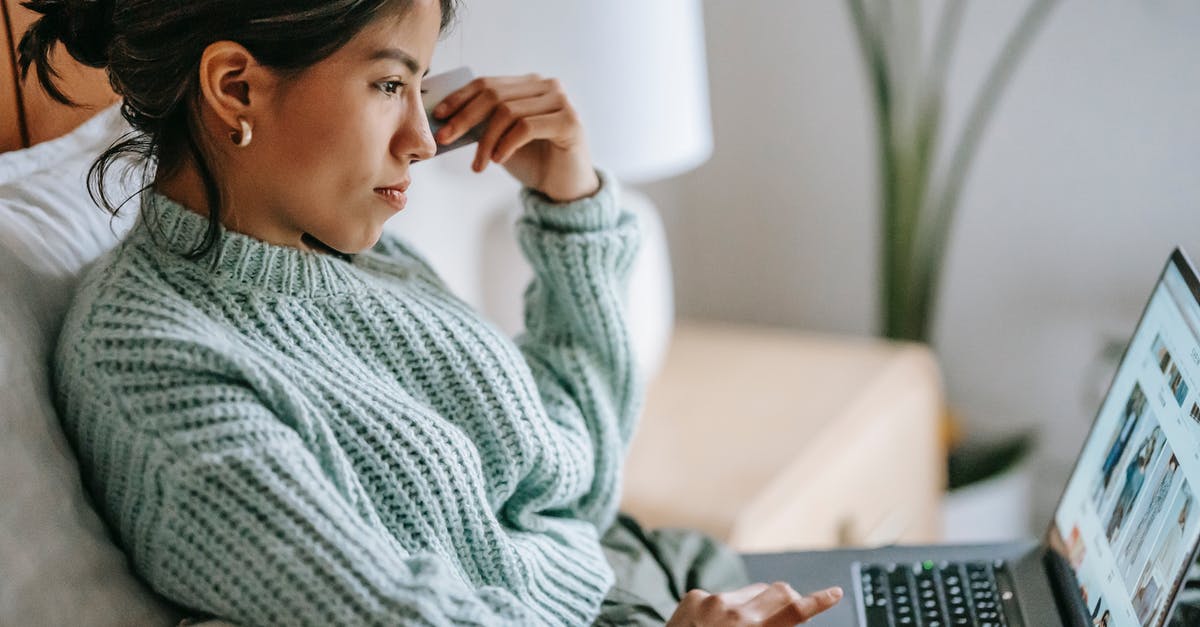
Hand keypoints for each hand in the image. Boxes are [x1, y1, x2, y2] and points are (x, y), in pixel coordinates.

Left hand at [430, 74, 599, 202]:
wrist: (566, 187)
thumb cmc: (533, 162)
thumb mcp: (501, 139)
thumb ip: (482, 124)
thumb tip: (444, 119)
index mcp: (529, 85)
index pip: (487, 84)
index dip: (459, 98)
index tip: (438, 116)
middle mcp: (547, 87)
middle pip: (494, 95)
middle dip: (464, 117)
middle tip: (445, 139)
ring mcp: (560, 102)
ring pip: (508, 112)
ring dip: (486, 140)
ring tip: (479, 164)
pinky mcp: (569, 122)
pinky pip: (526, 127)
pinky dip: (506, 144)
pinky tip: (498, 160)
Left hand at [665, 582, 842, 626]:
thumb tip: (789, 622)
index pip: (793, 610)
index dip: (819, 601)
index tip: (835, 593)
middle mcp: (734, 612)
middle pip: (779, 590)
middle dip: (790, 598)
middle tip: (789, 613)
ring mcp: (712, 600)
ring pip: (750, 592)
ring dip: (755, 606)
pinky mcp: (694, 595)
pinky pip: (722, 595)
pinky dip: (725, 608)